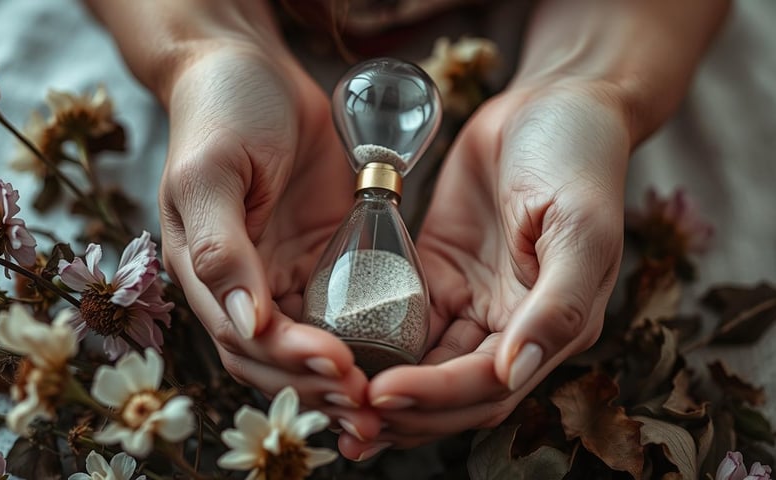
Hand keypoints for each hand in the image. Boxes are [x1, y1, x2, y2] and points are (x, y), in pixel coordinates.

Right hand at [158, 43, 380, 438]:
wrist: (253, 68)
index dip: (287, 359)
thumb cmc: (221, 111)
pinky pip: (342, 307)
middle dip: (317, 383)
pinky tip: (391, 356)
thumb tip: (243, 322)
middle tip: (366, 400)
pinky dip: (362, 337)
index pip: (243, 337)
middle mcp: (245, 282)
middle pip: (276, 356)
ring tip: (381, 401)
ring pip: (310, 343)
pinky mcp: (323, 255)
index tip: (336, 365)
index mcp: (205, 270)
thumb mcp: (210, 172)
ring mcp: (285, 271)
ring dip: (341, 376)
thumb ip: (219, 248)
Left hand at [341, 79, 628, 455]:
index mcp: (551, 326)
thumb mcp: (581, 228)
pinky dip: (373, 344)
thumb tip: (515, 373)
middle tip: (346, 416)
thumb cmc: (578, 160)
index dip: (437, 396)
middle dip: (404, 410)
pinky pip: (401, 320)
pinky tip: (337, 355)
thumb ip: (556, 306)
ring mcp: (469, 301)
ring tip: (331, 405)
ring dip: (382, 390)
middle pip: (451, 392)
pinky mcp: (437, 274)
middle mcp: (508, 326)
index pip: (487, 384)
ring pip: (422, 366)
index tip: (382, 393)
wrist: (550, 102)